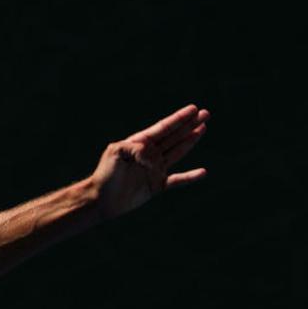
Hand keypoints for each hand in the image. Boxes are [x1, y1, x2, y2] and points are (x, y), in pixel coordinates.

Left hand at [90, 104, 209, 219]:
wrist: (101, 199)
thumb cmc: (105, 174)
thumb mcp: (115, 152)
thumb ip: (135, 148)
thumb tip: (154, 157)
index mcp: (139, 143)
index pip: (163, 128)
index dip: (179, 118)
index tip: (193, 108)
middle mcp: (149, 154)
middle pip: (174, 136)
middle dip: (189, 125)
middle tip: (206, 113)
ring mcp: (154, 169)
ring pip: (178, 152)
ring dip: (190, 140)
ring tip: (203, 128)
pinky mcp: (157, 185)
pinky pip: (178, 180)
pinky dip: (190, 177)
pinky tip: (203, 172)